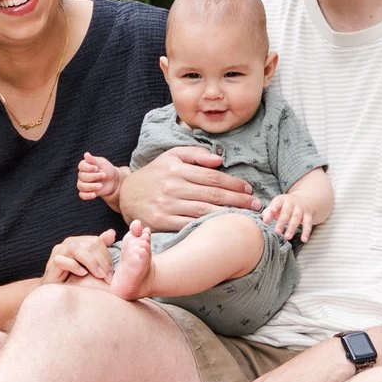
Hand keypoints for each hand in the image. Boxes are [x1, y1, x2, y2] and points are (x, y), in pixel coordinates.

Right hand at [42, 228, 118, 284]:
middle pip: (89, 245)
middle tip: (108, 277)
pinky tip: (83, 274)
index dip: (107, 256)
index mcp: (78, 241)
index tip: (112, 273)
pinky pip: (62, 261)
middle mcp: (68, 243)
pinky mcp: (51, 264)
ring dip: (91, 263)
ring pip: (76, 249)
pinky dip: (74, 267)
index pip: (97, 241)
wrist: (56, 290)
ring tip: (99, 275)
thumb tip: (112, 233)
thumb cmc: (74, 277)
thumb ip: (100, 249)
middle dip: (102, 261)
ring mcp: (58, 252)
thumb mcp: (91, 263)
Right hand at [76, 152, 126, 204]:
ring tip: (101, 186)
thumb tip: (86, 154)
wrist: (114, 181)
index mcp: (85, 166)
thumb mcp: (102, 163)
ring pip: (81, 186)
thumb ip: (94, 160)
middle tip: (104, 176)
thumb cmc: (108, 170)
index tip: (96, 168)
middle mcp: (82, 175)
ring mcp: (82, 184)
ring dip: (91, 186)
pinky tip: (94, 194)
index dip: (88, 167)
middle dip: (93, 176)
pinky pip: (82, 195)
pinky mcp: (85, 192)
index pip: (81, 166)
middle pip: (82, 176)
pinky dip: (87, 195)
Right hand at [119, 146, 258, 230]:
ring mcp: (167, 205)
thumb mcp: (171, 156)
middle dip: (238, 200)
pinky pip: (190, 225)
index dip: (234, 184)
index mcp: (177, 169)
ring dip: (228, 214)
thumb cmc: (154, 174)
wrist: (126, 194)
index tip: (249, 190)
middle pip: (212, 195)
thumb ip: (195, 154)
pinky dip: (208, 227)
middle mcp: (172, 187)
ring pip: (204, 211)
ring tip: (246, 218)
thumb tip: (219, 159)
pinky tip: (222, 227)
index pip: (212, 177)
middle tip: (256, 205)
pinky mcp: (161, 222)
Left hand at [261, 192, 317, 241]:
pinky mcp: (308, 215)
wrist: (305, 199)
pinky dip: (306, 232)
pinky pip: (308, 223)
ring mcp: (301, 209)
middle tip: (277, 232)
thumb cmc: (285, 206)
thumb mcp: (276, 206)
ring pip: (297, 218)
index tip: (272, 211)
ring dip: (292, 228)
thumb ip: (268, 213)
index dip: (275, 206)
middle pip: (287, 212)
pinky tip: (304, 240)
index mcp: (282, 200)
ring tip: (287, 237)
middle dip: (282, 222)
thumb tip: (265, 221)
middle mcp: (292, 203)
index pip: (277, 202)